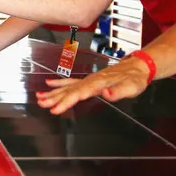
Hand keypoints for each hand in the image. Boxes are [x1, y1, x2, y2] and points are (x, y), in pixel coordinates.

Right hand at [36, 56, 150, 113]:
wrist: (136, 67)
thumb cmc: (134, 79)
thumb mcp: (131, 87)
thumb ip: (118, 91)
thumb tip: (107, 94)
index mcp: (98, 84)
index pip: (78, 94)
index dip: (66, 102)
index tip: (55, 109)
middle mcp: (90, 81)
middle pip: (69, 90)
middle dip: (54, 98)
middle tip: (41, 103)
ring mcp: (88, 80)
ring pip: (67, 87)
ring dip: (52, 93)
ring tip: (39, 98)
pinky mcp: (88, 81)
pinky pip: (70, 82)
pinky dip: (59, 83)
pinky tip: (49, 84)